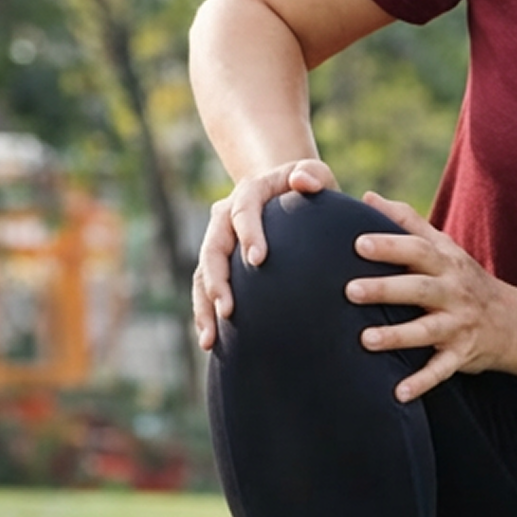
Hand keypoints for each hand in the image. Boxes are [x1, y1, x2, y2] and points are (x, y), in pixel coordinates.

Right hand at [192, 158, 337, 350]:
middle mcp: (225, 216)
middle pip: (213, 248)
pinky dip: (206, 314)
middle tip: (228, 309)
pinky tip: (212, 343)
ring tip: (210, 338)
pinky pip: (205, 289)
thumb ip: (312, 174)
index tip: (259, 259)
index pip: (242, 210)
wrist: (284, 192)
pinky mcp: (219, 264)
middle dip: (217, 280)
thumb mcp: (314, 173)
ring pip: (202, 274)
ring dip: (204, 306)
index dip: (249, 233)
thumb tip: (303, 181)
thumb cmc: (308, 186)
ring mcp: (219, 241)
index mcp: (249, 193)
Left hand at [343, 192, 516, 403]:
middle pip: (419, 288)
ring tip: (366, 340)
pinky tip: (398, 394)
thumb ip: (407, 222)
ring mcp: (459, 324)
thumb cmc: (463, 278)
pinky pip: (442, 370)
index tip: (358, 243)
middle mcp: (454, 291)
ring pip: (428, 330)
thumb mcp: (444, 246)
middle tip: (350, 291)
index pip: (417, 249)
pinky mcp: (462, 354)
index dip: (390, 245)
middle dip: (386, 288)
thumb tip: (367, 197)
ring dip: (398, 336)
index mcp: (446, 263)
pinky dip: (422, 383)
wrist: (513, 320)